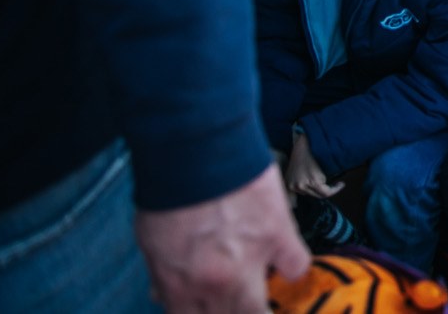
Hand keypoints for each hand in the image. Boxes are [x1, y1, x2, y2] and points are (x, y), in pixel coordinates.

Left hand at [135, 164, 309, 313]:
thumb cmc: (169, 189)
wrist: (194, 149)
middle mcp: (216, 283)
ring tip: (259, 297)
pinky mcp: (278, 235)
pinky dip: (291, 269)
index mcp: (179, 287)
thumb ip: (164, 276)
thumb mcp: (152, 243)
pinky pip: (296, 268)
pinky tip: (284, 263)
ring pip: (261, 310)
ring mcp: (250, 262)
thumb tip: (166, 294)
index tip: (208, 310)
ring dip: (259, 307)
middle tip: (236, 305)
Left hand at [283, 131, 338, 198]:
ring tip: (338, 184)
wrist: (307, 140)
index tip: (325, 188)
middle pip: (312, 195)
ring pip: (320, 194)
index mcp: (288, 183)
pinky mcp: (314, 182)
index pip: (303, 194)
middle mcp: (293, 186)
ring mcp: (303, 185)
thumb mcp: (298, 168)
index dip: (316, 192)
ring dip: (330, 189)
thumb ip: (302, 179)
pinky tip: (340, 184)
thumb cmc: (304, 150)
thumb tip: (315, 188)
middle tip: (334, 186)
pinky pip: (327, 192)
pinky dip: (335, 189)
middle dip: (324, 190)